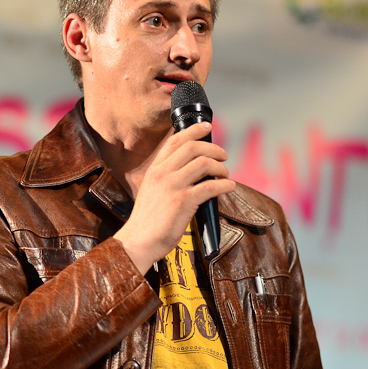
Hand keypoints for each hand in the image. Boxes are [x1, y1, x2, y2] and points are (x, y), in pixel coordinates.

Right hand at [114, 121, 235, 273]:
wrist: (139, 241)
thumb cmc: (147, 221)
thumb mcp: (151, 191)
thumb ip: (167, 179)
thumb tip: (191, 172)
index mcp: (154, 170)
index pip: (174, 141)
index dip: (193, 131)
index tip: (207, 127)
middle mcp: (163, 174)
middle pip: (193, 148)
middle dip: (213, 148)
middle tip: (223, 155)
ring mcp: (173, 187)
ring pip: (204, 164)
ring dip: (220, 167)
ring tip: (226, 173)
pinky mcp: (183, 202)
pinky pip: (210, 187)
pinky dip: (224, 185)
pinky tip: (229, 187)